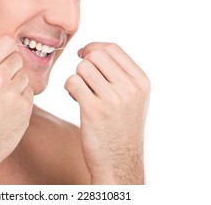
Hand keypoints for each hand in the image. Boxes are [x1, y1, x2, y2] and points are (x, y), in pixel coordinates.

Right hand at [0, 36, 32, 183]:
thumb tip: (6, 55)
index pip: (7, 42)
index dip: (7, 49)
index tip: (4, 56)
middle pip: (17, 58)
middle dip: (11, 67)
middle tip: (1, 82)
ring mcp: (13, 95)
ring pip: (24, 77)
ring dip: (17, 84)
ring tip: (1, 100)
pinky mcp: (24, 109)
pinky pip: (29, 94)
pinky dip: (21, 99)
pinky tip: (8, 110)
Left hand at [65, 42, 149, 183]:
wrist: (118, 161)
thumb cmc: (121, 127)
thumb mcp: (134, 98)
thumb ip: (120, 74)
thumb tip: (93, 49)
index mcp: (141, 82)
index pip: (113, 48)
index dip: (94, 47)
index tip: (84, 55)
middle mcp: (130, 88)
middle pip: (96, 55)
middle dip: (84, 63)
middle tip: (83, 78)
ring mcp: (113, 99)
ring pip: (82, 68)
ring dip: (76, 77)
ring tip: (81, 92)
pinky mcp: (93, 110)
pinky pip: (72, 82)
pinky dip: (69, 88)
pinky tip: (75, 98)